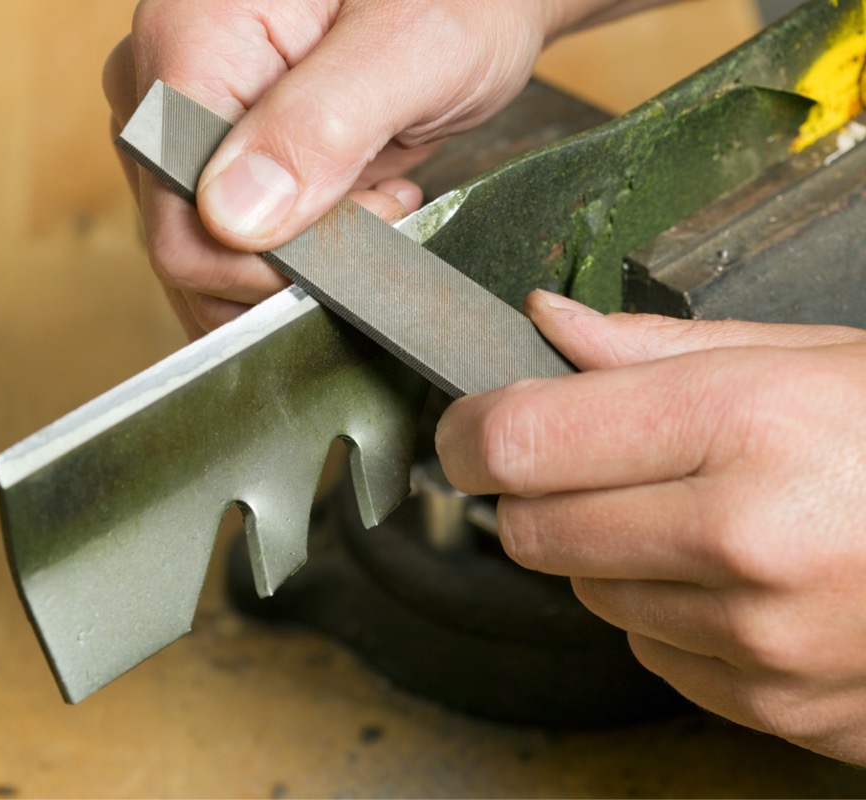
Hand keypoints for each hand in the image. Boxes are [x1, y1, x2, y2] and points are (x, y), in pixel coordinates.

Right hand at [103, 0, 642, 336]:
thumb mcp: (418, 42)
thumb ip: (323, 126)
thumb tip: (232, 219)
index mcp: (188, 45)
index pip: (184, 224)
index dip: (277, 258)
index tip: (370, 213)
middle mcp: (163, 90)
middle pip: (189, 249)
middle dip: (293, 260)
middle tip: (384, 201)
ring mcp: (182, 127)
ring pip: (205, 259)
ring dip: (297, 262)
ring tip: (373, 196)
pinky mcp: (213, 154)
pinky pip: (228, 244)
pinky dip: (293, 252)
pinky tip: (352, 201)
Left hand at [436, 290, 865, 763]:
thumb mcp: (807, 354)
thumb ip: (655, 348)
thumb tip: (547, 324)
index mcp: (744, 427)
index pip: (519, 441)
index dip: (467, 430)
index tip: (465, 425)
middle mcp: (743, 543)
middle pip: (533, 530)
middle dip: (536, 493)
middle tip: (587, 461)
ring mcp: (758, 641)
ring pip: (589, 595)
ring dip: (608, 553)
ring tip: (698, 514)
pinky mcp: (775, 706)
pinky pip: (654, 656)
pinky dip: (666, 615)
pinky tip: (737, 577)